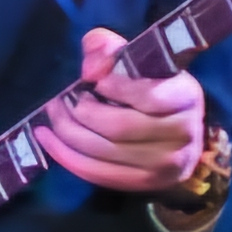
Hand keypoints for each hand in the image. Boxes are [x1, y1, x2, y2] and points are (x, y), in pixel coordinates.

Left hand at [36, 28, 205, 193]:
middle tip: (60, 100)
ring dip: (68, 133)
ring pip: (104, 151)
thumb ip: (108, 48)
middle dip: (81, 113)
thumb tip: (89, 69)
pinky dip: (66, 156)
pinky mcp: (147, 183)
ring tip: (52, 115)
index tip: (92, 79)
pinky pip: (98, 174)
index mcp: (186, 96)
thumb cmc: (153, 85)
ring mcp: (166, 164)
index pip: (148, 96)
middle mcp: (183, 133)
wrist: (178, 129)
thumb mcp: (136, 57)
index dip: (115, 88)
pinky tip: (46, 138)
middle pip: (119, 127)